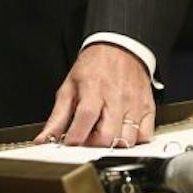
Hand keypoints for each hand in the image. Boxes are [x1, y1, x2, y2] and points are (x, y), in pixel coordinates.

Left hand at [34, 43, 155, 147]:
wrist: (119, 46)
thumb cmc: (94, 66)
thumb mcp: (69, 87)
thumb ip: (57, 117)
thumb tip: (45, 139)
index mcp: (93, 90)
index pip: (85, 119)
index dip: (76, 138)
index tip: (70, 144)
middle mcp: (116, 98)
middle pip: (107, 135)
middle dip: (94, 146)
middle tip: (88, 140)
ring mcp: (134, 103)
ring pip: (127, 140)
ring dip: (114, 145)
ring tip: (105, 135)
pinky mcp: (148, 107)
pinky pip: (145, 135)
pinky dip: (134, 140)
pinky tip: (123, 133)